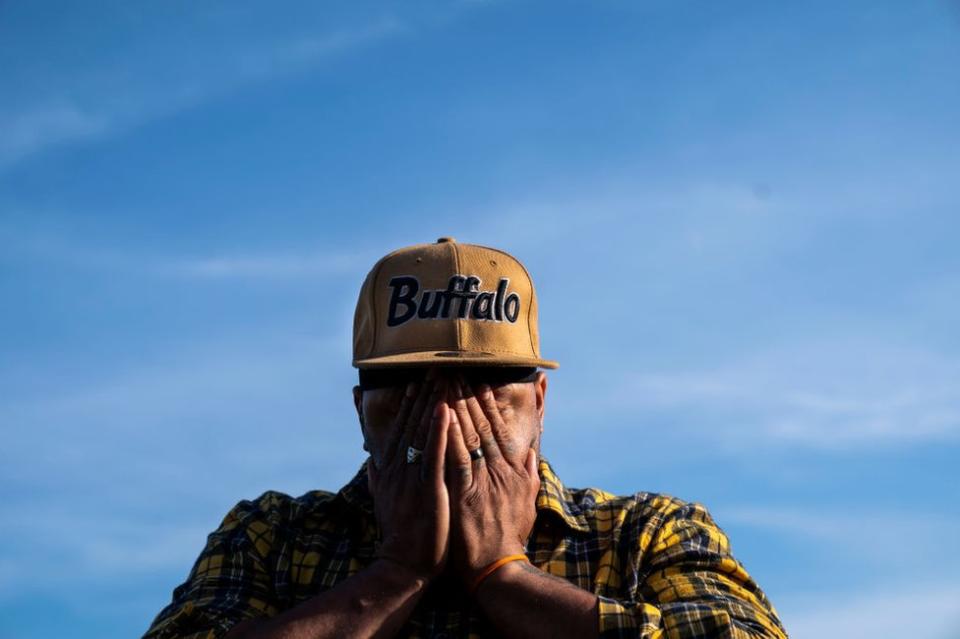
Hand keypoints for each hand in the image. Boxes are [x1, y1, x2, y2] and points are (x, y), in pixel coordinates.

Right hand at [367, 375, 449, 581]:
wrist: (405, 564)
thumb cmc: (400, 532)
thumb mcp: (382, 498)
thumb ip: (377, 473)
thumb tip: (370, 456)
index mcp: (390, 468)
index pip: (400, 428)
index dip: (407, 403)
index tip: (415, 379)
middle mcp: (399, 467)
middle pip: (411, 423)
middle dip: (423, 395)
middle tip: (433, 368)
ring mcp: (412, 476)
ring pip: (422, 432)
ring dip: (431, 403)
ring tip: (441, 378)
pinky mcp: (427, 488)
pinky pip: (434, 453)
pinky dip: (438, 430)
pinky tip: (445, 410)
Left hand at [444, 378, 540, 587]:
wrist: (498, 567)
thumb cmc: (509, 537)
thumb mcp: (528, 502)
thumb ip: (530, 475)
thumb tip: (532, 453)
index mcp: (510, 469)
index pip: (496, 429)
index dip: (486, 404)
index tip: (478, 382)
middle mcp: (497, 469)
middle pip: (480, 425)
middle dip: (467, 396)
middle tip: (455, 372)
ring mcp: (481, 480)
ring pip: (468, 436)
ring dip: (456, 407)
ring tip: (445, 384)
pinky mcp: (464, 493)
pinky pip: (456, 458)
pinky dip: (450, 436)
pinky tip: (442, 417)